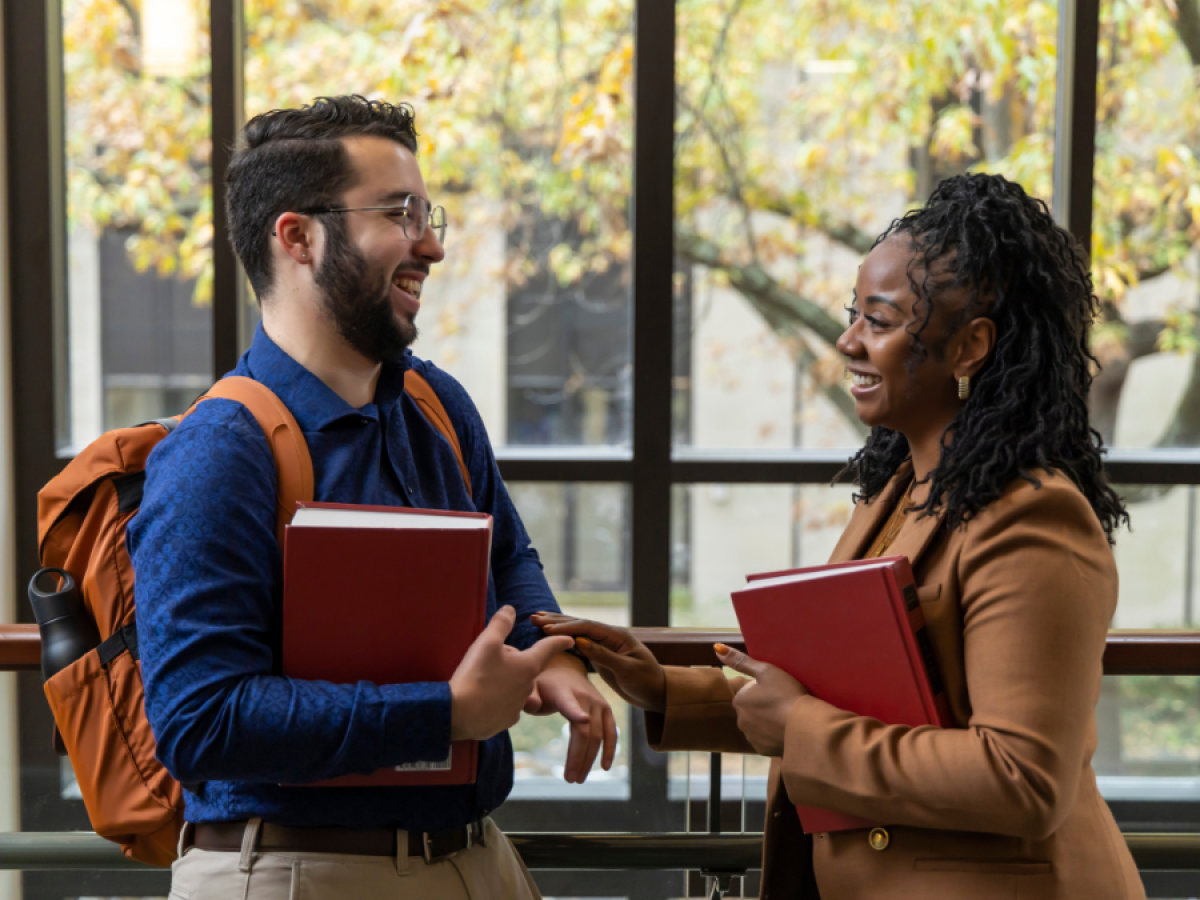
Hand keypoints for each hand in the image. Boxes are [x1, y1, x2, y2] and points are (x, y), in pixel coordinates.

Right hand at [449, 606, 574, 741]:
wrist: (458, 714)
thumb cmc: (475, 675)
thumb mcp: (486, 642)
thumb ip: (501, 624)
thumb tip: (510, 609)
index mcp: (528, 665)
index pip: (547, 648)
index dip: (559, 641)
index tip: (570, 640)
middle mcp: (529, 687)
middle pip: (525, 668)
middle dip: (514, 662)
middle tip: (490, 661)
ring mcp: (518, 706)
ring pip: (515, 687)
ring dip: (506, 682)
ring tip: (483, 680)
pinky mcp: (506, 721)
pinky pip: (505, 705)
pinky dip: (497, 700)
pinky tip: (482, 699)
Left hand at [524, 654, 617, 782]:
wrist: (565, 669)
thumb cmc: (545, 684)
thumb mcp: (532, 687)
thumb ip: (530, 697)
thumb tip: (531, 705)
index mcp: (565, 693)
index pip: (570, 704)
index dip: (576, 712)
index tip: (583, 721)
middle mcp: (586, 698)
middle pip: (585, 731)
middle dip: (578, 757)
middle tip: (570, 779)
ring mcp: (598, 703)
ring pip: (598, 736)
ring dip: (590, 759)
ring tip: (578, 778)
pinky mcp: (606, 709)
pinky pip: (611, 731)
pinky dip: (610, 749)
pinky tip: (604, 767)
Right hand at [530, 612, 666, 712]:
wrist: (657, 692)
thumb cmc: (645, 682)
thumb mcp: (626, 670)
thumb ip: (604, 656)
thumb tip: (581, 641)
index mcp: (617, 636)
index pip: (587, 627)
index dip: (566, 627)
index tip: (546, 629)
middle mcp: (609, 636)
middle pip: (579, 624)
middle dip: (556, 620)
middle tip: (534, 618)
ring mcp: (604, 643)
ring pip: (577, 631)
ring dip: (557, 625)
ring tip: (536, 620)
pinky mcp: (600, 653)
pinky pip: (578, 641)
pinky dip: (563, 637)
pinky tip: (550, 635)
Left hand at [715, 643, 808, 757]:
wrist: (805, 725)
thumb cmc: (786, 694)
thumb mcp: (765, 670)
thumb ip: (740, 660)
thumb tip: (716, 648)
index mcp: (739, 699)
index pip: (749, 691)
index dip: (765, 689)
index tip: (779, 691)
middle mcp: (740, 720)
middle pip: (752, 709)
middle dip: (764, 706)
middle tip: (784, 704)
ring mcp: (750, 737)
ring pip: (758, 725)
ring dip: (767, 722)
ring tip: (786, 718)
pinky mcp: (761, 750)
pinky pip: (765, 740)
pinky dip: (772, 736)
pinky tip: (785, 731)